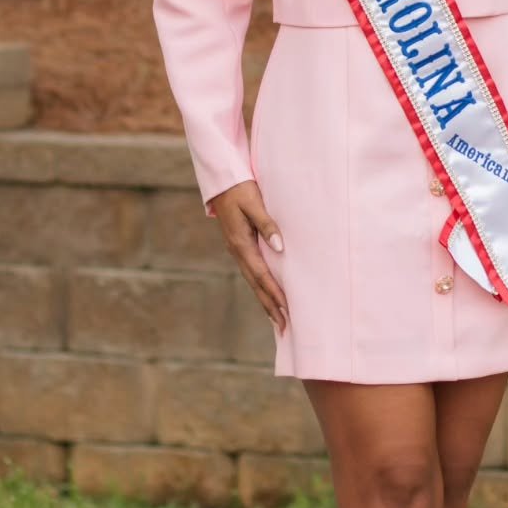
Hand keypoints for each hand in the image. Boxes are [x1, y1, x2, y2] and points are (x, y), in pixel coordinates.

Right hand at [208, 180, 287, 332]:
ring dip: (265, 299)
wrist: (221, 180)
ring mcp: (237, 249)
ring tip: (277, 318)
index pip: (261, 275)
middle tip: (284, 326)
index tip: (287, 310)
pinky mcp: (239, 245)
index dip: (274, 293)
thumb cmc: (239, 188)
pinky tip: (267, 292)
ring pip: (253, 280)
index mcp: (241, 243)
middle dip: (270, 305)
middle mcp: (237, 250)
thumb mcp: (254, 203)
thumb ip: (266, 224)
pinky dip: (260, 286)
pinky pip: (251, 271)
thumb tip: (280, 247)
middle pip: (256, 284)